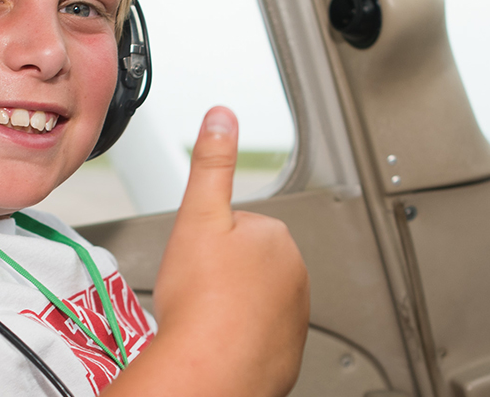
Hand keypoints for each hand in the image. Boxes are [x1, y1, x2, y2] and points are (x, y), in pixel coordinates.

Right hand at [108, 107, 307, 395]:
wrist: (211, 371)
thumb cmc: (203, 302)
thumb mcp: (198, 216)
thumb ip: (212, 164)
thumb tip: (222, 117)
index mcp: (276, 237)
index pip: (238, 227)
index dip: (207, 243)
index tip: (195, 261)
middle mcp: (294, 275)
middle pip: (246, 265)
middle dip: (222, 274)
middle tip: (196, 291)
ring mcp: (294, 317)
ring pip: (253, 301)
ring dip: (230, 307)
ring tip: (205, 319)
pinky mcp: (288, 353)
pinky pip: (259, 337)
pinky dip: (240, 340)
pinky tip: (218, 343)